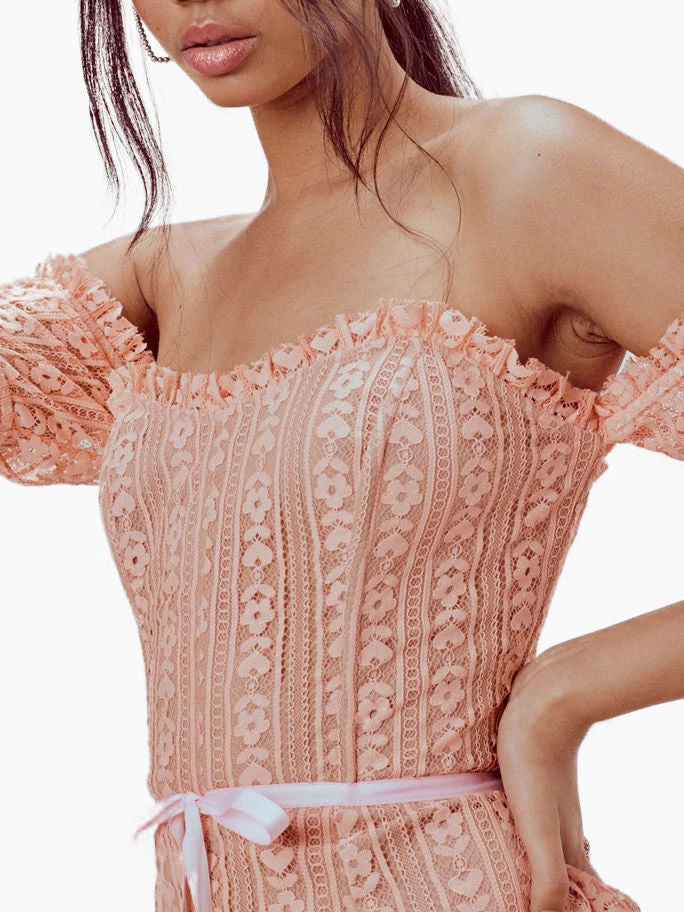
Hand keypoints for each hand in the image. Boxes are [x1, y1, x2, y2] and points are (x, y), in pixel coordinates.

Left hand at [496, 649, 601, 911]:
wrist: (545, 699)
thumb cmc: (536, 761)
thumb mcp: (538, 827)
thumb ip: (548, 877)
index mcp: (567, 845)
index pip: (578, 894)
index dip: (568, 908)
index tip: (544, 910)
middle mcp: (562, 824)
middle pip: (564, 870)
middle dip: (551, 892)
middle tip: (524, 898)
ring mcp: (548, 797)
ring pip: (546, 839)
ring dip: (532, 861)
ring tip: (507, 873)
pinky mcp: (530, 772)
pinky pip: (528, 809)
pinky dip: (518, 826)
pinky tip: (498, 819)